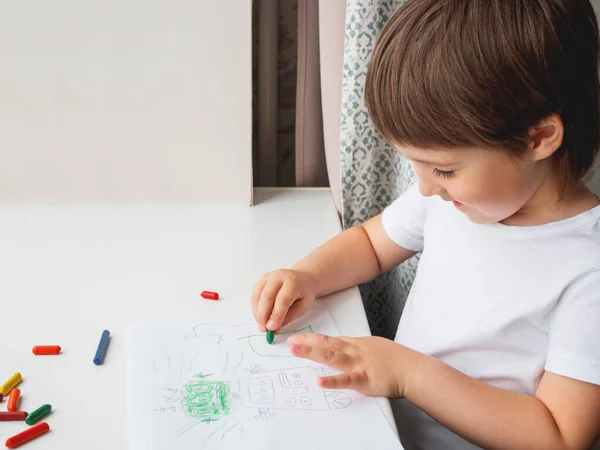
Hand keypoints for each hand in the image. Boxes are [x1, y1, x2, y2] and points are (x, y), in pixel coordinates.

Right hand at [251, 269, 317, 331]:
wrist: (303, 278)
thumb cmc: (304, 293)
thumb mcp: (303, 306)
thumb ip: (289, 317)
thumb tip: (274, 329)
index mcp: (293, 282)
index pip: (283, 299)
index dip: (276, 315)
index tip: (271, 328)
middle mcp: (279, 276)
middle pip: (267, 297)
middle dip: (263, 316)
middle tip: (264, 330)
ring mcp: (268, 277)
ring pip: (258, 296)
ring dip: (258, 313)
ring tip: (261, 326)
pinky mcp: (261, 280)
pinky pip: (255, 295)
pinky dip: (255, 308)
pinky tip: (260, 317)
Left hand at [287, 334, 422, 397]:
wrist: (412, 369)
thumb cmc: (395, 359)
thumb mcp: (374, 347)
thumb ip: (357, 349)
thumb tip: (342, 348)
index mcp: (356, 344)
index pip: (330, 340)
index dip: (313, 339)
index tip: (297, 338)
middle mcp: (355, 351)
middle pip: (327, 345)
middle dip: (307, 343)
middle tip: (289, 342)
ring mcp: (360, 364)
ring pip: (332, 357)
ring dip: (312, 353)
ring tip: (296, 351)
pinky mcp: (366, 380)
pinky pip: (347, 380)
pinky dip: (333, 380)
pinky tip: (319, 381)